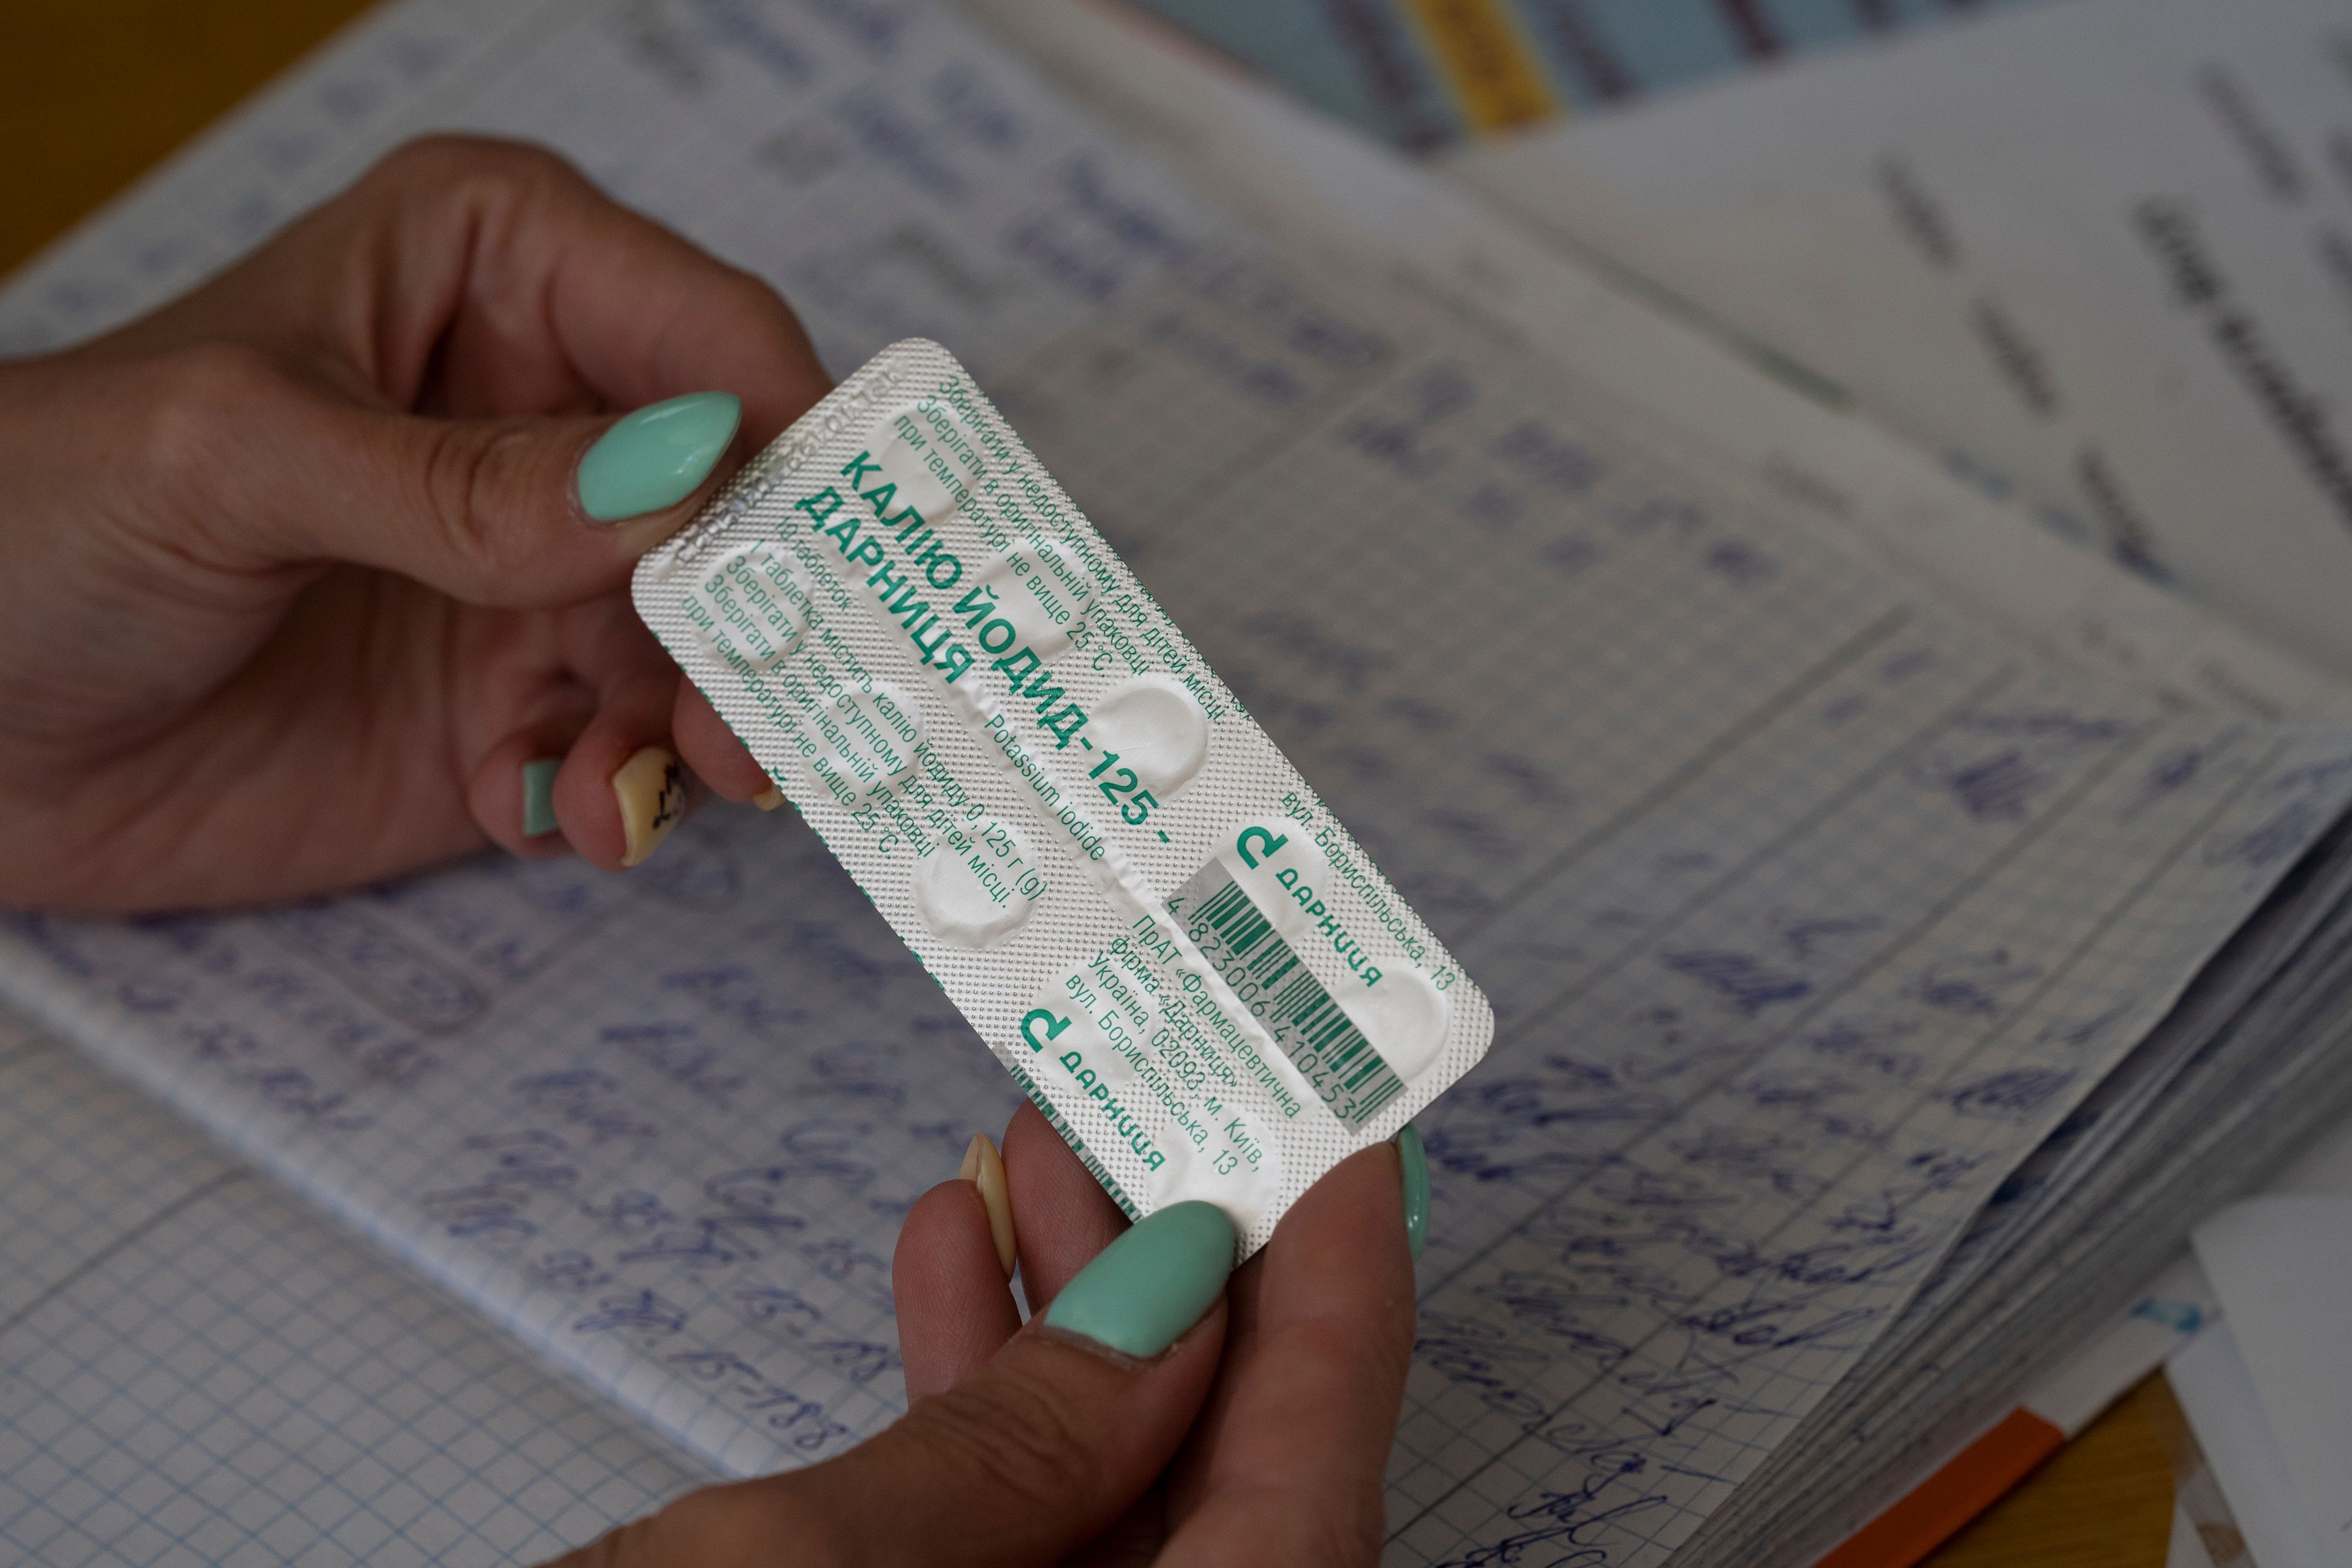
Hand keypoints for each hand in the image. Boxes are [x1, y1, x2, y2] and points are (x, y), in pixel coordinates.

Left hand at [0, 135, 830, 911]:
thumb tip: (679, 478)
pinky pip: (630, 747)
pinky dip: (609, 793)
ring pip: (707, 642)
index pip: (709, 335)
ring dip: (695, 726)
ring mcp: (540, 569)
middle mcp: (548, 415)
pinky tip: (539, 812)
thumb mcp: (233, 458)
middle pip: (744, 504)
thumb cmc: (31, 520)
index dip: (787, 442)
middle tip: (761, 723)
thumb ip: (460, 481)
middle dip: (766, 614)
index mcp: (494, 271)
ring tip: (637, 790)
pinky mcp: (517, 703)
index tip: (826, 559)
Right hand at [559, 1107, 1417, 1566]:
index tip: (1349, 1150)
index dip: (1344, 1305)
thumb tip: (1167, 1311)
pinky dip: (982, 1423)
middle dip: (1185, 1282)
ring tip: (1030, 1163)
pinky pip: (1012, 1561)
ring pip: (1112, 1515)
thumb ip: (1012, 1450)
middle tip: (1157, 1116)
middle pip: (1225, 1491)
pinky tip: (945, 1277)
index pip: (1316, 1489)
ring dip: (1071, 1329)